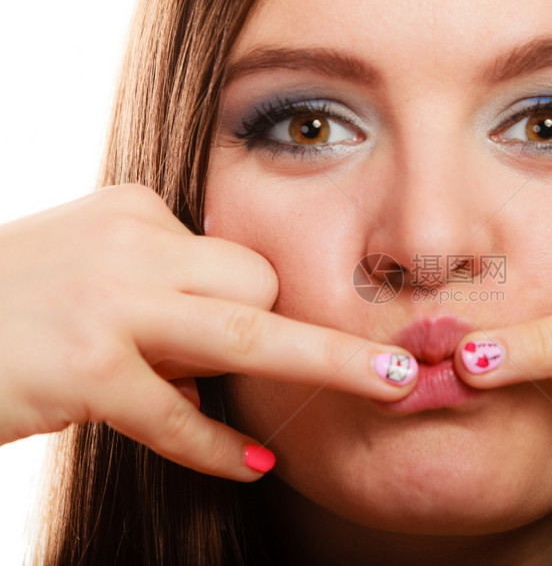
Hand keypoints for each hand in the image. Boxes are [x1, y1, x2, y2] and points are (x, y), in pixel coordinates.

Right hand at [0, 185, 416, 480]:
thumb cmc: (17, 305)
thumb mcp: (93, 265)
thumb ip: (162, 283)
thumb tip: (230, 342)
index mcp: (137, 209)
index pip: (232, 256)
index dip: (252, 304)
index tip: (285, 340)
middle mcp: (128, 243)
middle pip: (253, 281)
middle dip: (291, 334)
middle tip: (363, 370)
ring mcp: (107, 304)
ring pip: (243, 331)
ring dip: (323, 362)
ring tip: (390, 386)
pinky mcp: (82, 368)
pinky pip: (174, 414)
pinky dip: (215, 446)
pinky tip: (254, 466)